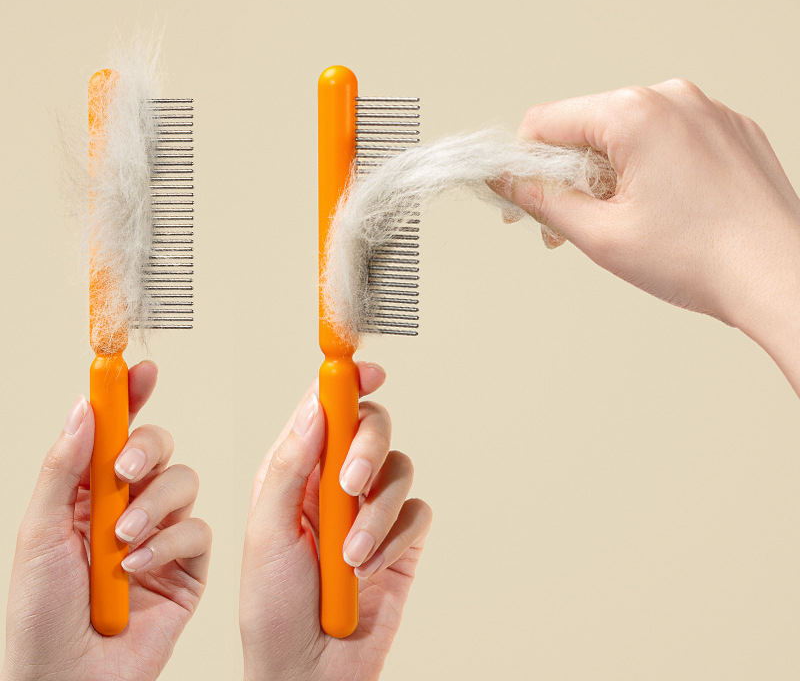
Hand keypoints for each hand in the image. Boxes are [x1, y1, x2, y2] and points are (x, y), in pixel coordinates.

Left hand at [1, 361, 211, 680]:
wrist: (70, 680)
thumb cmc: (40, 616)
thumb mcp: (39, 533)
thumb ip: (64, 467)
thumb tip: (85, 408)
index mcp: (88, 492)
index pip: (116, 431)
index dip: (131, 397)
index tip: (140, 370)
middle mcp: (128, 505)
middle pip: (158, 448)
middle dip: (147, 449)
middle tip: (125, 470)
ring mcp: (161, 533)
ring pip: (184, 482)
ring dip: (153, 506)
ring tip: (122, 540)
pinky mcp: (188, 564)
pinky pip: (197, 529)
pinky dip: (168, 544)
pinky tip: (139, 568)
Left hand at [240, 362, 432, 680]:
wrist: (308, 673)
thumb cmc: (273, 607)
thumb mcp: (266, 531)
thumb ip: (291, 463)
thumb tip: (316, 404)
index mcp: (297, 470)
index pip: (326, 409)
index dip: (347, 382)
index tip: (365, 370)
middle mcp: (336, 482)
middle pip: (371, 427)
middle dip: (366, 447)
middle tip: (350, 481)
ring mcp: (371, 510)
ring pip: (398, 469)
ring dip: (376, 511)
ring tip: (348, 555)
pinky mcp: (401, 540)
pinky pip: (416, 512)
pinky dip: (394, 537)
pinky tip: (368, 568)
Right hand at [493, 80, 799, 388]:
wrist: (782, 277)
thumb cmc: (702, 259)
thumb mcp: (599, 234)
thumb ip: (541, 200)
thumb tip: (506, 180)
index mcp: (635, 113)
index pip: (546, 121)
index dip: (523, 163)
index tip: (521, 199)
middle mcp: (673, 97)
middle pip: (587, 127)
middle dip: (569, 175)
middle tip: (571, 226)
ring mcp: (707, 111)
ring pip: (628, 134)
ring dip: (609, 175)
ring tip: (622, 225)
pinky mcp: (731, 131)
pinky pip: (669, 139)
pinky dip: (650, 170)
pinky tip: (663, 212)